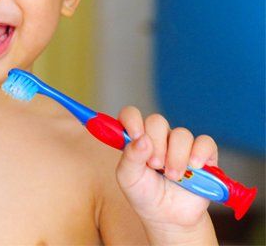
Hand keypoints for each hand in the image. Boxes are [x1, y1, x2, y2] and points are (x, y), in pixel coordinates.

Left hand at [114, 106, 217, 229]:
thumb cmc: (144, 194)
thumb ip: (129, 157)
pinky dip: (200, 153)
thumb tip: (141, 138)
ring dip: (176, 156)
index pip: (131, 115)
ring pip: (181, 134)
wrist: (168, 217)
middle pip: (157, 121)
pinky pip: (205, 142)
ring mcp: (181, 145)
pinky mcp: (203, 155)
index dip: (132, 120)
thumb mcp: (128, 178)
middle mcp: (159, 138)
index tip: (135, 135)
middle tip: (155, 165)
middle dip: (156, 144)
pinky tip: (194, 167)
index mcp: (137, 139)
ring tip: (172, 176)